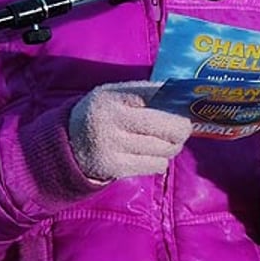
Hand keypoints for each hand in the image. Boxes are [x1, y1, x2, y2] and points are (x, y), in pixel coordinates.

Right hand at [68, 82, 191, 181]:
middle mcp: (112, 118)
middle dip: (183, 129)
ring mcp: (112, 144)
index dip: (181, 102)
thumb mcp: (117, 95)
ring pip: (166, 148)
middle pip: (170, 126)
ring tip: (163, 142)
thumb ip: (148, 93)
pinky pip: (156, 165)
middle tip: (182, 129)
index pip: (159, 94)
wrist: (66, 144)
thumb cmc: (104, 114)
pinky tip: (150, 155)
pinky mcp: (114, 167)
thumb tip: (188, 96)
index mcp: (115, 95)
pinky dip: (160, 161)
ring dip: (172, 147)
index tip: (193, 106)